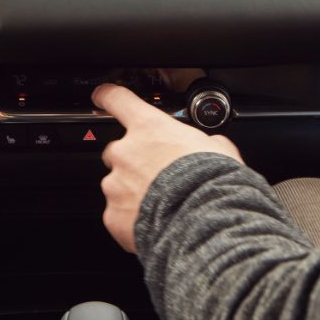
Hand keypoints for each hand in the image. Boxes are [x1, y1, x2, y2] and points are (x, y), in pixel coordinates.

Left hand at [94, 83, 242, 252]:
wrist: (204, 224)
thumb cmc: (212, 183)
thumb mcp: (218, 149)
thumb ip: (204, 142)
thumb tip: (211, 145)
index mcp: (149, 128)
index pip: (118, 100)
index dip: (108, 96)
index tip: (101, 95)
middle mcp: (125, 152)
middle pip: (118, 150)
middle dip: (134, 162)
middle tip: (159, 176)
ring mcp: (115, 185)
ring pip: (118, 185)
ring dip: (134, 193)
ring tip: (163, 206)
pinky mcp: (113, 216)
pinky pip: (118, 216)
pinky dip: (132, 220)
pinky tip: (156, 224)